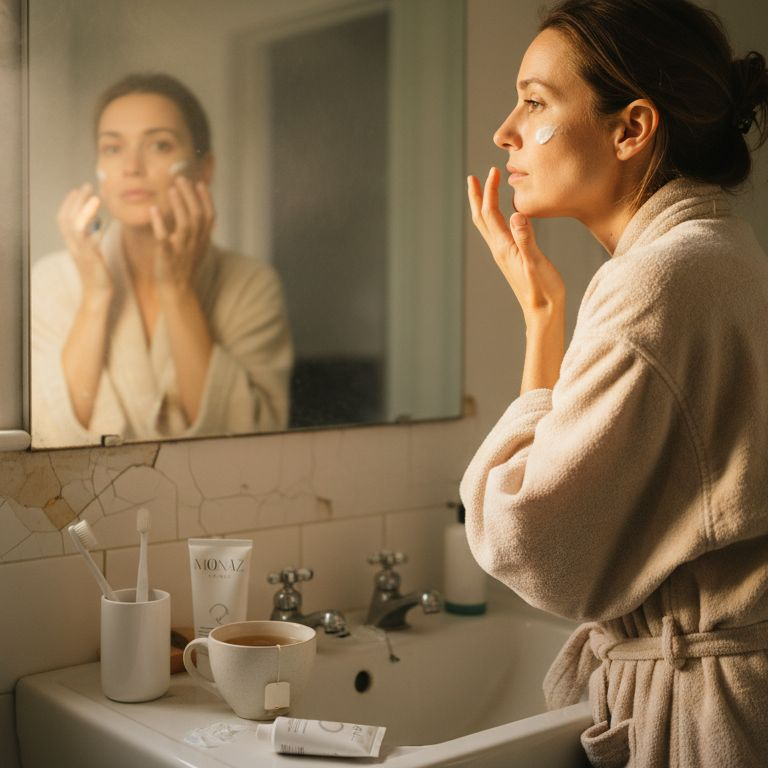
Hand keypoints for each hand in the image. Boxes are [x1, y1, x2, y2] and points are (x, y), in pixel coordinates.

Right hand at [57, 183, 111, 299]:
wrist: (98, 293)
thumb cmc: (99, 274)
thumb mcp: (94, 253)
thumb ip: (93, 238)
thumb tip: (99, 223)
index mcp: (72, 244)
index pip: (64, 218)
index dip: (68, 203)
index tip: (76, 190)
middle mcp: (72, 245)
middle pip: (67, 217)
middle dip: (75, 200)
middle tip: (87, 186)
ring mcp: (79, 250)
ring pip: (74, 224)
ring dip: (83, 208)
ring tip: (94, 195)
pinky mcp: (89, 256)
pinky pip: (87, 236)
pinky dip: (93, 223)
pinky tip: (103, 214)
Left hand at [149, 176, 214, 294]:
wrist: (177, 290)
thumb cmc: (184, 267)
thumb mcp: (197, 249)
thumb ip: (200, 232)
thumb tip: (203, 215)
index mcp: (203, 241)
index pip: (209, 216)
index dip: (206, 199)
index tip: (199, 183)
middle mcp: (195, 244)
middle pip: (197, 215)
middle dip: (191, 196)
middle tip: (181, 179)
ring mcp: (182, 250)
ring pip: (185, 224)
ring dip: (179, 205)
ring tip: (172, 189)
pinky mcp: (167, 256)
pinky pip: (163, 237)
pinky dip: (159, 223)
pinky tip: (153, 209)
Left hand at [467, 168, 564, 324]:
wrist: (543, 313)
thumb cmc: (543, 290)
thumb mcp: (536, 263)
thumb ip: (526, 239)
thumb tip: (516, 215)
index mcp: (503, 247)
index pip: (490, 213)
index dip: (489, 191)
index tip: (492, 171)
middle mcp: (499, 250)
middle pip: (482, 218)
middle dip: (477, 196)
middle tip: (473, 178)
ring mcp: (504, 255)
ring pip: (487, 226)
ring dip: (483, 206)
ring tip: (483, 192)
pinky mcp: (511, 259)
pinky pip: (497, 233)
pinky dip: (495, 219)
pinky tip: (503, 217)